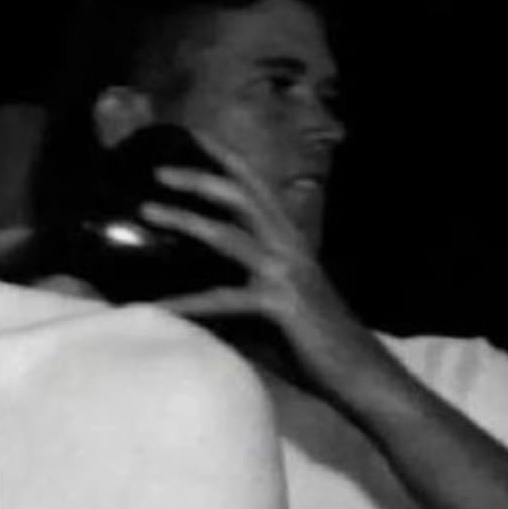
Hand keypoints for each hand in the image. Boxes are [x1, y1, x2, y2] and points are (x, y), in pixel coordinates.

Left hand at [138, 136, 383, 395]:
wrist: (359, 375)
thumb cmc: (309, 343)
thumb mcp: (266, 305)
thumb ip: (232, 285)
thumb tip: (178, 283)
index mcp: (288, 239)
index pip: (255, 187)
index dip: (226, 158)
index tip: (193, 133)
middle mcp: (288, 246)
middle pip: (241, 196)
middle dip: (200, 178)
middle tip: (157, 171)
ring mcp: (286, 273)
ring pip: (228, 235)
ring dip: (186, 220)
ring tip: (148, 211)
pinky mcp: (281, 304)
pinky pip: (224, 299)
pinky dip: (187, 303)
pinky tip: (156, 307)